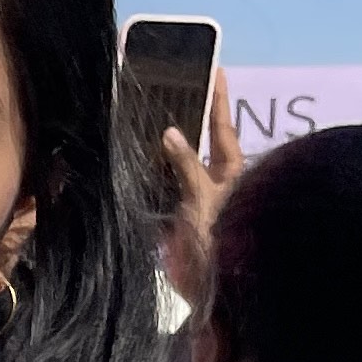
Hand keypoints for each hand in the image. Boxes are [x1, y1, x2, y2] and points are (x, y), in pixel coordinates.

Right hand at [157, 64, 240, 308]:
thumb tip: (170, 132)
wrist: (218, 293)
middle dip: (183, 123)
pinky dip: (148, 182)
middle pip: (197, 146)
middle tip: (166, 93)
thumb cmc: (223, 240)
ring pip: (176, 170)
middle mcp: (216, 185)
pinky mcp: (179, 226)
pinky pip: (161, 196)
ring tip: (139, 126)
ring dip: (159, 153)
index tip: (216, 68)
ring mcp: (197, 205)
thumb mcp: (204, 198)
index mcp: (231, 172)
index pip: (223, 128)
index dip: (218, 100)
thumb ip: (185, 165)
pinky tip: (130, 167)